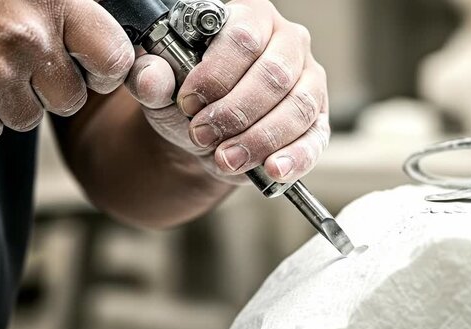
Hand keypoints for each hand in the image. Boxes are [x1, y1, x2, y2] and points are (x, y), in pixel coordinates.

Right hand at [0, 0, 133, 140]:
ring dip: (15, 102)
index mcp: (57, 1)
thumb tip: (102, 45)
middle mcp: (29, 37)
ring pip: (29, 119)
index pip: (115, 60)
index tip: (96, 70)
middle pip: (70, 100)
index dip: (107, 72)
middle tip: (30, 65)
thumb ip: (71, 9)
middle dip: (54, 91)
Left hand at [126, 0, 328, 183]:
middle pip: (273, 75)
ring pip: (297, 107)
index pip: (243, 38)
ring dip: (259, 139)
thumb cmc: (190, 100)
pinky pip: (316, 137)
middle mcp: (287, 42)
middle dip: (235, 113)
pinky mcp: (318, 117)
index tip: (188, 103)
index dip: (215, 76)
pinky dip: (296, 157)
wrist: (207, 136)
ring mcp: (309, 79)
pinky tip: (273, 169)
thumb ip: (152, 78)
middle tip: (203, 135)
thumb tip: (152, 78)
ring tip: (226, 158)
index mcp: (249, 17)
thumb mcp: (163, 88)